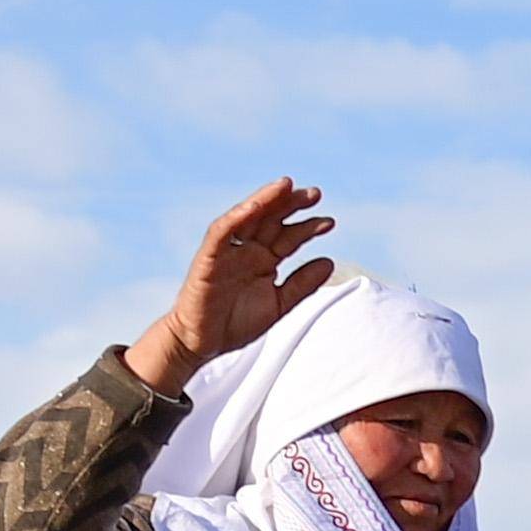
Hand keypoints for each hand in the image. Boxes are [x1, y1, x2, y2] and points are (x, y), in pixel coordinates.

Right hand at [127, 177, 335, 393]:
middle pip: (271, 220)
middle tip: (315, 194)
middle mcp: (247, 250)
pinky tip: (254, 206)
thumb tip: (329, 261)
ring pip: (247, 218)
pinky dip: (237, 217)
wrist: (200, 345)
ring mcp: (228, 251)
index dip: (308, 227)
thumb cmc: (236, 324)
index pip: (288, 236)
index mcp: (264, 260)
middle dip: (291, 205)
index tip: (329, 222)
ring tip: (287, 186)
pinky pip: (222, 232)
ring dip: (266, 200)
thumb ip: (302, 285)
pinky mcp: (208, 257)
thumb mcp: (279, 305)